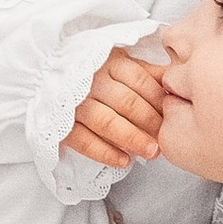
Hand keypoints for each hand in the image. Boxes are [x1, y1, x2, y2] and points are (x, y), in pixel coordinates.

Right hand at [65, 43, 166, 171]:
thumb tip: (176, 81)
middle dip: (150, 123)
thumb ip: (146, 72)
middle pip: (127, 102)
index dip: (158, 100)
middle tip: (165, 138)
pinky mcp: (61, 124)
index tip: (173, 116)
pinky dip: (105, 153)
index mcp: (110, 62)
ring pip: (107, 122)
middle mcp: (92, 80)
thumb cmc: (94, 71)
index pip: (140, 81)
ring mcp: (74, 102)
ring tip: (152, 152)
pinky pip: (84, 141)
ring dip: (132, 139)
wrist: (47, 74)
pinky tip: (124, 161)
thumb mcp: (119, 62)